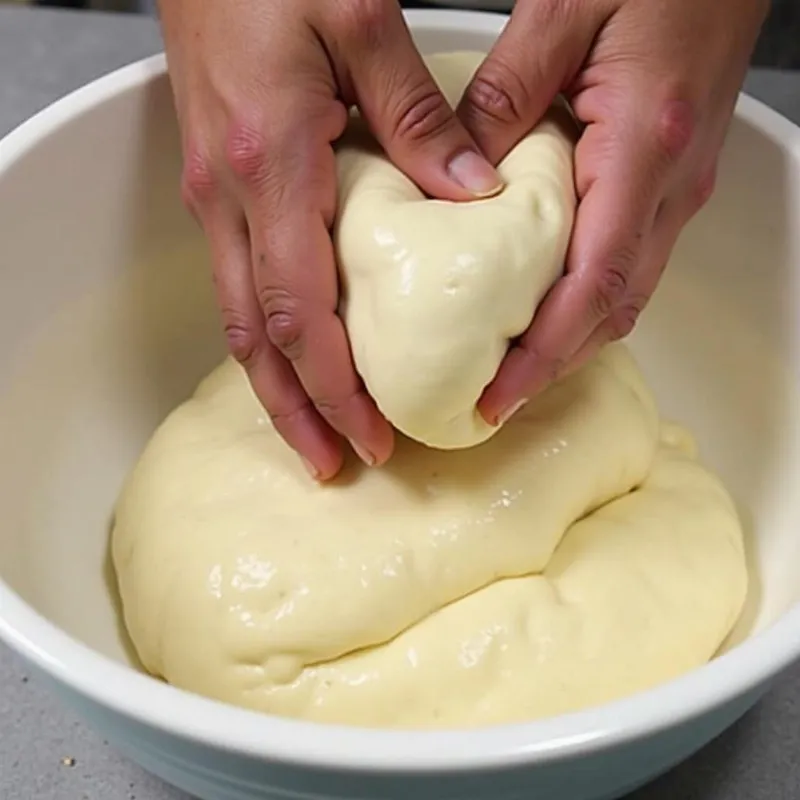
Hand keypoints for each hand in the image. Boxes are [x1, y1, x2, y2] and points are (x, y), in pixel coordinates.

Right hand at [158, 0, 501, 478]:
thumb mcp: (361, 23)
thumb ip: (420, 117)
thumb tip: (474, 193)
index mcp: (272, 165)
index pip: (299, 309)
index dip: (334, 384)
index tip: (372, 432)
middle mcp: (230, 199)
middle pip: (257, 338)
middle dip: (297, 412)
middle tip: (337, 464)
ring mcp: (215, 200)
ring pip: (239, 322)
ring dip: (274, 390)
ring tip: (312, 438)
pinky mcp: (217, 193)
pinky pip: (238, 287)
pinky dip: (267, 341)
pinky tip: (295, 363)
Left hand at [457, 0, 768, 424]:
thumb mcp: (559, 14)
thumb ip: (502, 97)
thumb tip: (457, 174)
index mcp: (645, 146)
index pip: (594, 280)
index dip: (546, 351)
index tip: (500, 392)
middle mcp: (671, 184)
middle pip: (613, 306)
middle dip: (554, 365)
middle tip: (495, 401)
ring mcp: (677, 190)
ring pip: (625, 294)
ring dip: (572, 341)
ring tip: (514, 371)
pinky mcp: (669, 184)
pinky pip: (629, 263)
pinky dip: (587, 303)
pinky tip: (548, 309)